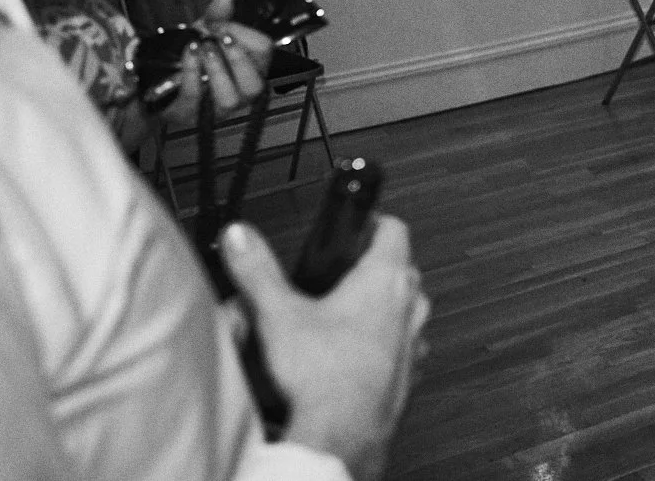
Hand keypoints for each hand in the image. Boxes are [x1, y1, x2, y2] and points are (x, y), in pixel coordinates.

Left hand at [156, 0, 274, 129]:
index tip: (223, 24)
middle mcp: (242, 92)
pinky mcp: (191, 114)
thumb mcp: (205, 32)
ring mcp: (218, 108)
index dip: (245, 34)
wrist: (160, 82)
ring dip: (216, 68)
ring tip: (202, 47)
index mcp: (253, 68)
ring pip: (230, 98)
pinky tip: (188, 53)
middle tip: (218, 36)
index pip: (265, 52)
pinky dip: (191, 71)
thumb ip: (217, 16)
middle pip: (255, 83)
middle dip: (237, 56)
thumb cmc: (194, 58)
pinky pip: (195, 96)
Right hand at [222, 216, 428, 480]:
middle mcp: (409, 304)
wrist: (344, 433)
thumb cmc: (324, 376)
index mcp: (386, 278)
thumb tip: (240, 238)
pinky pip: (403, 344)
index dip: (373, 222)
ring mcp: (414, 339)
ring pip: (406, 307)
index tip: (354, 225)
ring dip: (382, 305)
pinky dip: (384, 341)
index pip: (394, 228)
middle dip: (371, 264)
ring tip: (343, 315)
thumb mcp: (278, 314)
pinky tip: (352, 354)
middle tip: (339, 271)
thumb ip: (256, 271)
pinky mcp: (409, 371)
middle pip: (400, 267)